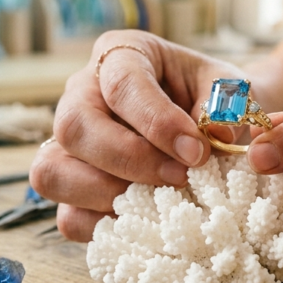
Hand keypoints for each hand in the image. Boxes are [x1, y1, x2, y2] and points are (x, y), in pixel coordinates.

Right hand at [29, 31, 244, 240]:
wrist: (214, 123)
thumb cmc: (214, 99)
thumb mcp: (228, 88)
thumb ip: (225, 106)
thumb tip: (215, 137)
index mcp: (122, 55)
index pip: (121, 84)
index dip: (157, 122)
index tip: (196, 152)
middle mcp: (82, 93)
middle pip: (74, 127)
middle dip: (129, 160)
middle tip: (180, 177)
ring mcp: (68, 142)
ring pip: (53, 172)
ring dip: (107, 195)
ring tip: (159, 202)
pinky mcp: (73, 186)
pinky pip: (67, 216)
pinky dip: (104, 227)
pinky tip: (146, 222)